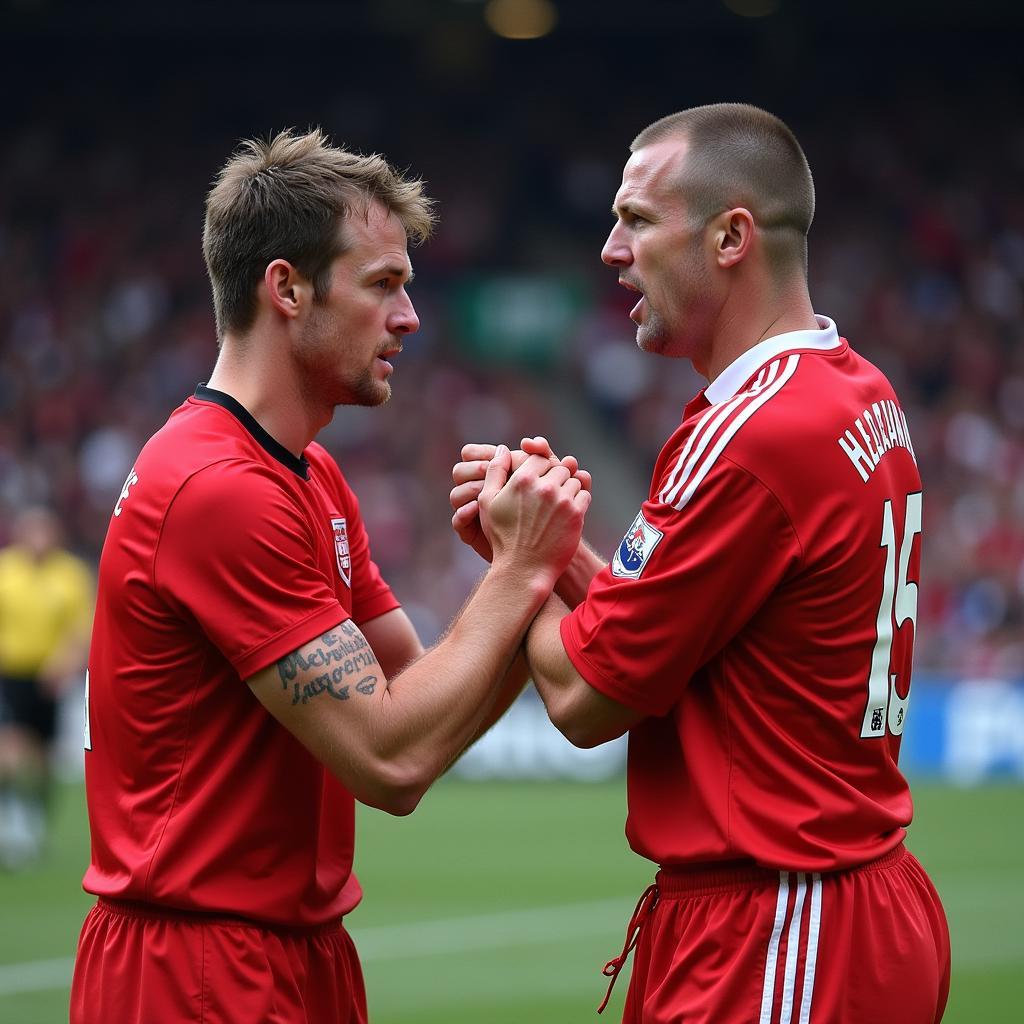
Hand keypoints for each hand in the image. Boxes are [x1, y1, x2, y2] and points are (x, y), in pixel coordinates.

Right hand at [477, 445, 590, 589]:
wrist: (523, 569)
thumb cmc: (503, 537)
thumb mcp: (488, 502)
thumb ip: (495, 472)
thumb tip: (502, 448)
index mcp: (522, 480)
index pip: (538, 458)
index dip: (538, 469)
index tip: (536, 483)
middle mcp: (543, 486)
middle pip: (559, 467)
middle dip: (554, 478)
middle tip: (547, 496)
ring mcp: (562, 500)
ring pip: (574, 480)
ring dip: (568, 489)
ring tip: (557, 505)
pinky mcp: (577, 514)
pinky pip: (584, 494)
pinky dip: (579, 501)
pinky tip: (567, 513)